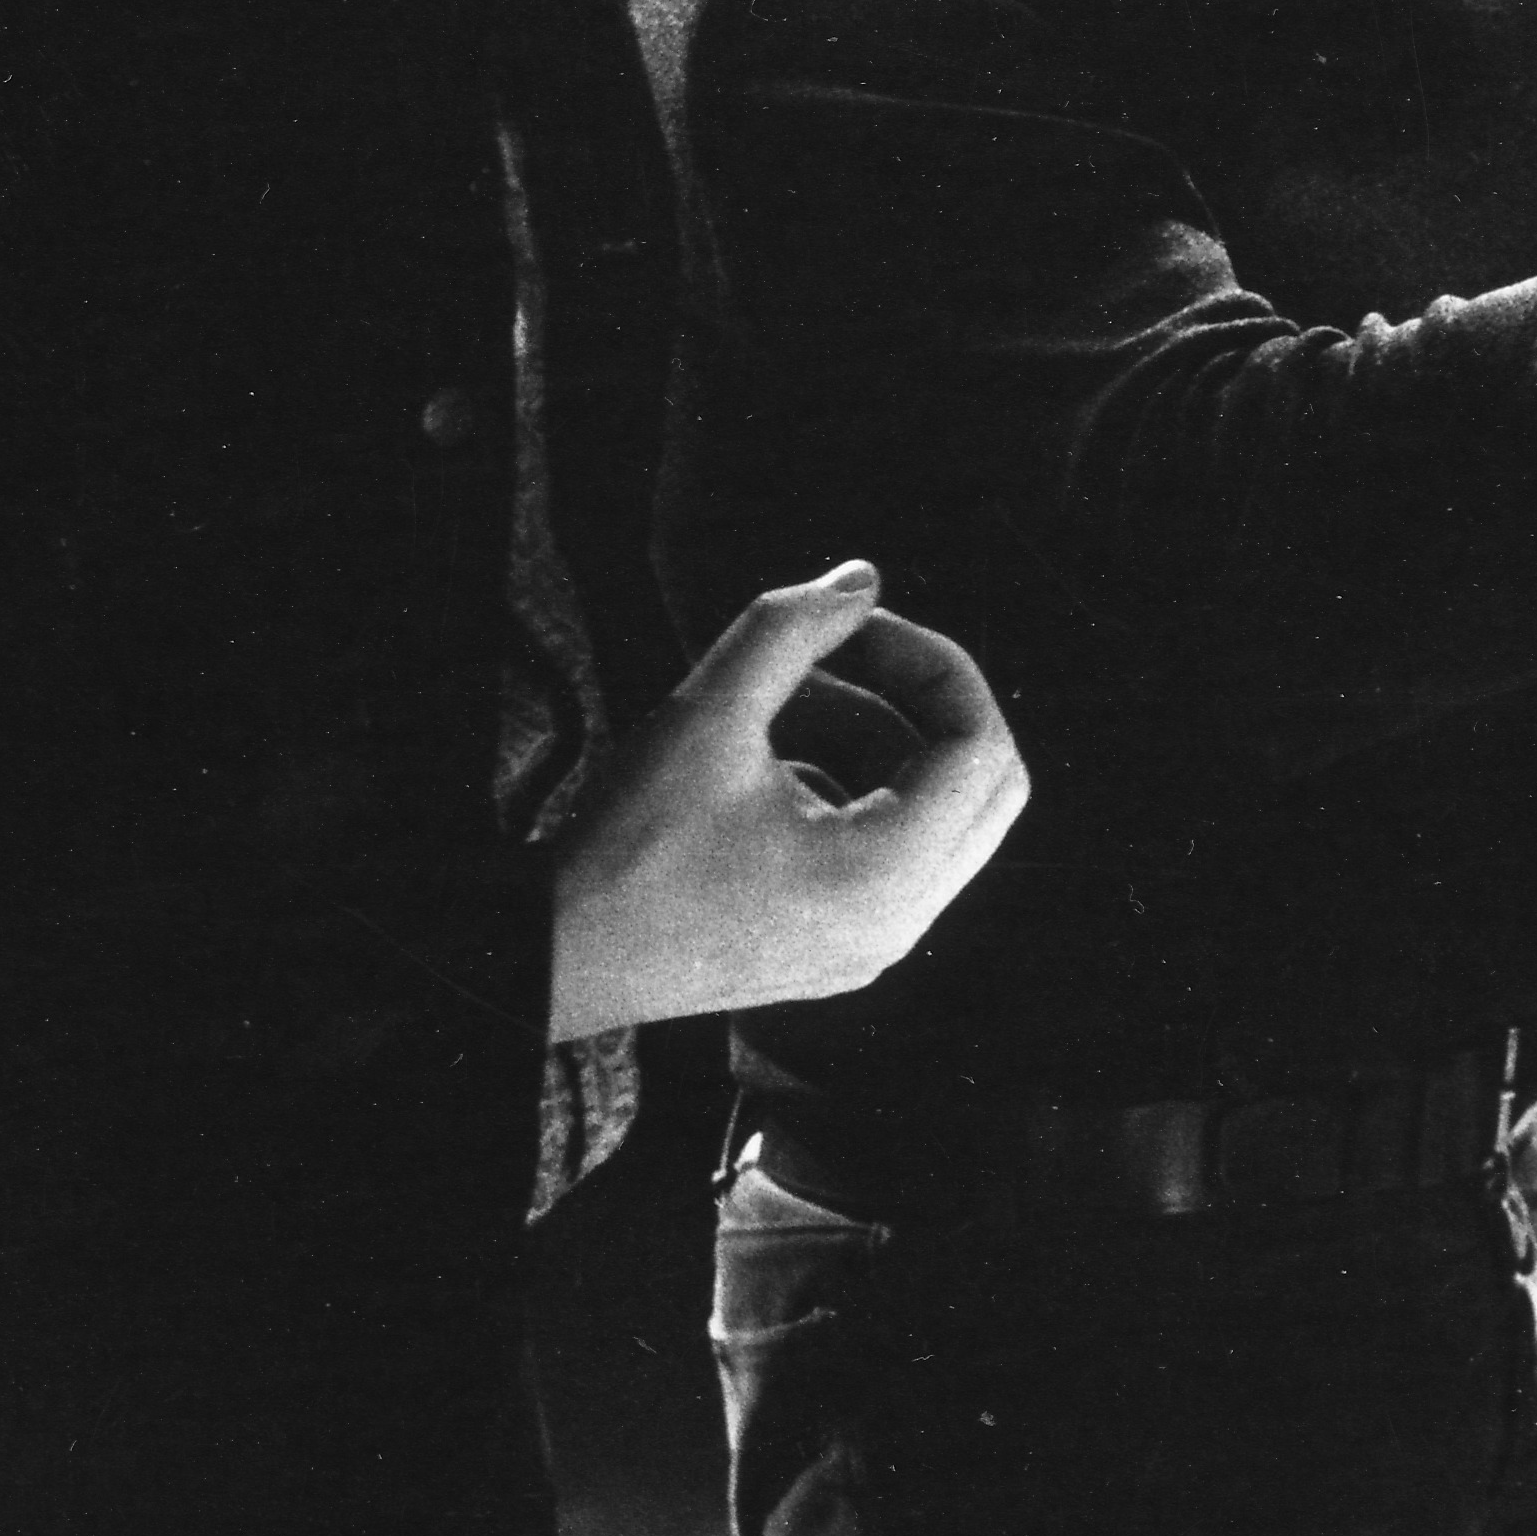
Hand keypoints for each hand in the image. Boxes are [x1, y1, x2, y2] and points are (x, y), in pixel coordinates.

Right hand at [552, 563, 1033, 1039]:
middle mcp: (898, 925)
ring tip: (790, 695)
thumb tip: (862, 579)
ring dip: (882, 740)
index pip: (981, 748)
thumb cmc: (620, 849)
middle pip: (988, 788)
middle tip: (852, 652)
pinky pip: (892, 855)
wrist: (548, 956)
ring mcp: (872, 946)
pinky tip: (773, 757)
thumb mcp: (703, 714)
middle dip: (928, 702)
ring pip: (937, 818)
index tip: (859, 626)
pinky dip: (856, 789)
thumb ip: (790, 628)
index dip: (935, 664)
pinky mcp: (838, 949)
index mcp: (885, 878)